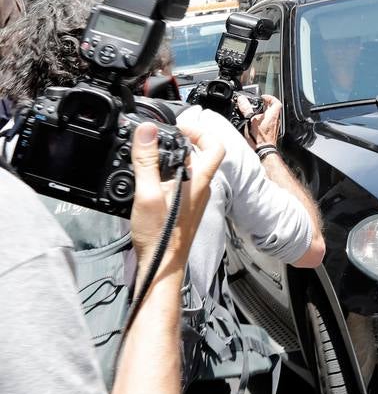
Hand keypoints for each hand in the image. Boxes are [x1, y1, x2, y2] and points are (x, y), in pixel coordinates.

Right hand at [129, 120, 224, 267]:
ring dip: (170, 159)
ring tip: (149, 157)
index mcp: (199, 180)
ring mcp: (194, 199)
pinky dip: (166, 175)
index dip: (200, 131)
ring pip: (187, 170)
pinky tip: (148, 180)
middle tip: (158, 139)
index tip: (180, 127)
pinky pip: (180, 183)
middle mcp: (201, 188)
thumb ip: (147, 161)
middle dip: (179, 143)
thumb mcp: (148, 193)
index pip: (214, 146)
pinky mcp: (184, 208)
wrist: (162, 266)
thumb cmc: (160, 235)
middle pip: (198, 156)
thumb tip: (147, 131)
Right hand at [240, 94, 281, 148]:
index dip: (270, 98)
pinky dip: (262, 121)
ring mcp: (274, 127)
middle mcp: (275, 120)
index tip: (262, 97)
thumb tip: (242, 100)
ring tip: (253, 114)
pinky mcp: (271, 132)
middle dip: (264, 106)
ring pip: (270, 116)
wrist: (263, 151)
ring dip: (263, 114)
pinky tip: (254, 124)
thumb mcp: (250, 121)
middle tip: (257, 105)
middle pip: (273, 109)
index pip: (276, 102)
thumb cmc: (259, 138)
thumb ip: (246, 109)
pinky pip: (268, 123)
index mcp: (273, 115)